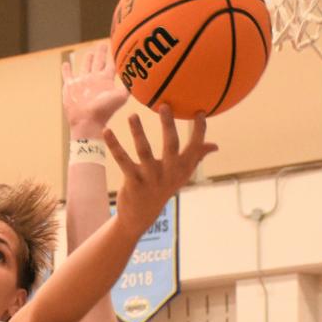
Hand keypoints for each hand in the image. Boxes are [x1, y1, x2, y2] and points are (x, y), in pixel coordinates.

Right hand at [62, 42, 128, 137]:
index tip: (118, 46)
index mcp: (105, 80)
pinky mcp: (70, 86)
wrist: (87, 121)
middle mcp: (94, 79)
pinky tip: (66, 63)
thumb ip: (129, 86)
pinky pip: (67, 75)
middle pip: (99, 62)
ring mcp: (82, 82)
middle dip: (101, 53)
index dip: (115, 56)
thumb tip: (140, 76)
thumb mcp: (120, 96)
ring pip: (85, 66)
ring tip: (90, 53)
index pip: (112, 64)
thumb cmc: (104, 110)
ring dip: (87, 59)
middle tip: (104, 44)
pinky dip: (66, 69)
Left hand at [107, 105, 217, 238]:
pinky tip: (107, 131)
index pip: (195, 148)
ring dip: (138, 132)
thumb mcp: (181, 175)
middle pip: (171, 146)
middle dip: (168, 126)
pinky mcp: (133, 182)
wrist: (141, 215)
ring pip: (144, 151)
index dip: (199, 130)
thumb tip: (215, 146)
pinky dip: (114, 145)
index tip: (200, 111)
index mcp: (182, 169)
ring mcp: (150, 178)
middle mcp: (169, 173)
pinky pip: (123, 160)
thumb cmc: (163, 188)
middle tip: (164, 105)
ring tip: (132, 115)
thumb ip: (196, 158)